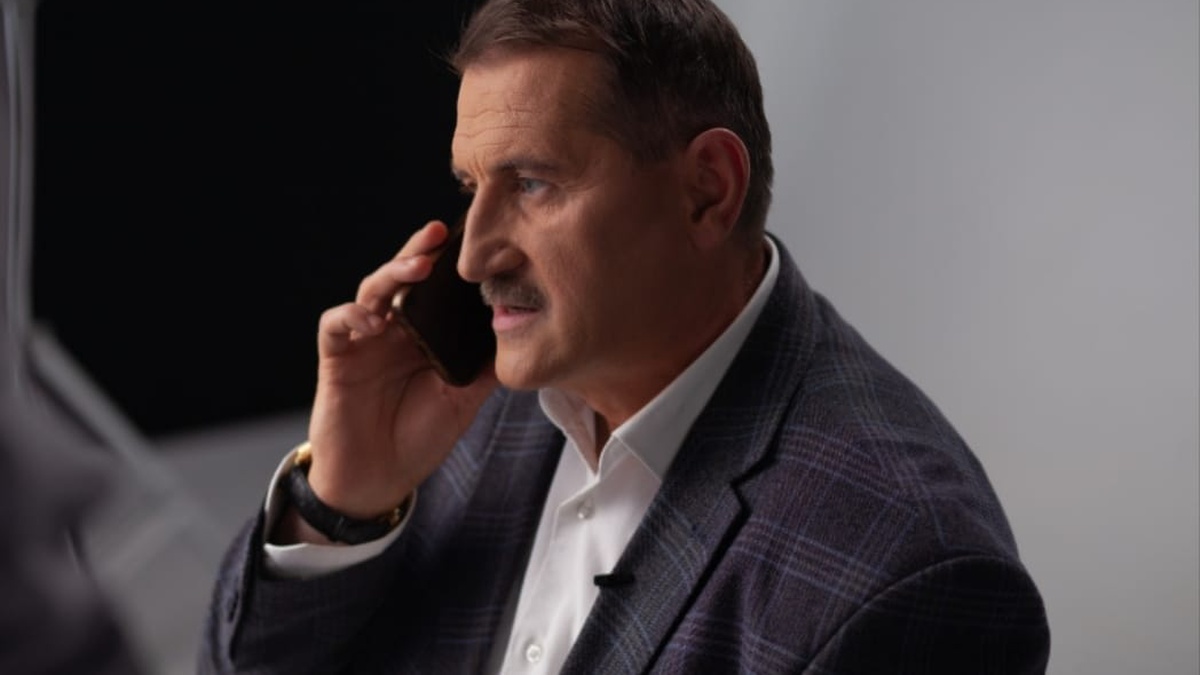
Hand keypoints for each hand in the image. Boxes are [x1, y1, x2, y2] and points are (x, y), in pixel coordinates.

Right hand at [303, 220, 497, 519]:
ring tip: (417, 268)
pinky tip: (373, 319)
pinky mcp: (336, 357)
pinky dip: (352, 316)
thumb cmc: (419, 436)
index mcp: (425, 333)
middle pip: (403, 277)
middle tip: (441, 233)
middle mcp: (394, 328)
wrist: (378, 480)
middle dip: (420, 252)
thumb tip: (520, 332)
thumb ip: (484, 366)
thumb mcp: (464, 399)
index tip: (478, 241)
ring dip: (392, 274)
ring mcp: (363, 340)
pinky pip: (336, 324)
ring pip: (372, 290)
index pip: (437, 288)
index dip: (452, 264)